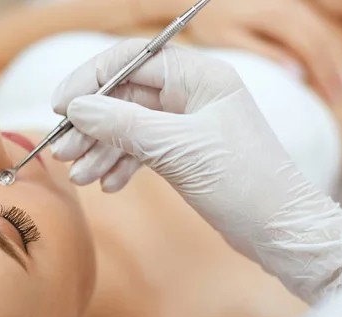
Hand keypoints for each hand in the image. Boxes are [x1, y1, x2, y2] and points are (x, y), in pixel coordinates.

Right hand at [51, 39, 341, 302]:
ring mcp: (189, 123)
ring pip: (131, 125)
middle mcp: (194, 93)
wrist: (281, 231)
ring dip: (102, 149)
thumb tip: (78, 108)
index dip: (91, 79)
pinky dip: (123, 164)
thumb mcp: (180, 150)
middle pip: (126, 96)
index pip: (132, 61)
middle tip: (64, 151)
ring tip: (82, 176)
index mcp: (201, 76)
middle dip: (93, 124)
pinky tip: (110, 184)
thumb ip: (124, 125)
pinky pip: (143, 149)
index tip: (61, 107)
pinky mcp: (187, 152)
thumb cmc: (245, 184)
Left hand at [169, 0, 341, 102]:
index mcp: (279, 15)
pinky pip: (313, 25)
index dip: (327, 74)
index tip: (336, 98)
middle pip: (323, 40)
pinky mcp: (288, 3)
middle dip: (336, 70)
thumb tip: (298, 73)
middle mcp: (291, 4)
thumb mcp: (231, 39)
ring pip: (322, 31)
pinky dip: (324, 46)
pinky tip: (327, 64)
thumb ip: (265, 54)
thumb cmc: (210, 18)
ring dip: (334, 58)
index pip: (313, 49)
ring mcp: (291, 2)